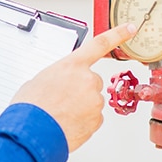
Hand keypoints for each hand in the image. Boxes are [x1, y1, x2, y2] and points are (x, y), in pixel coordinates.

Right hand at [12, 23, 136, 152]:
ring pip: (92, 102)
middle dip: (80, 89)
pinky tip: (67, 123)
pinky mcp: (97, 120)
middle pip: (92, 81)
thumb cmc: (31, 107)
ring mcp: (95, 101)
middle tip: (61, 99)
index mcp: (72, 65)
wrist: (33, 133)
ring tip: (60, 114)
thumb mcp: (38, 80)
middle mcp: (87, 80)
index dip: (118, 34)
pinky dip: (82, 122)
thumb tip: (59, 84)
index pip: (100, 44)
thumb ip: (57, 77)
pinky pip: (92, 118)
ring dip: (80, 107)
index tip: (130, 29)